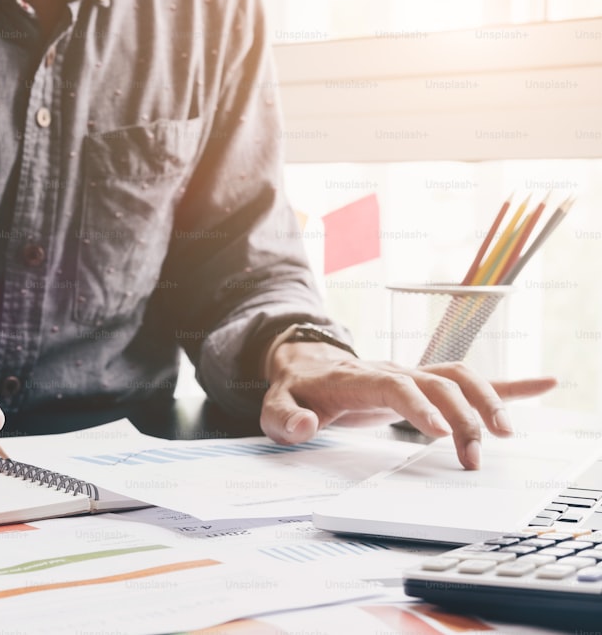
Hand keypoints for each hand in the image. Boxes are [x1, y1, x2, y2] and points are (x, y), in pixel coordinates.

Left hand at [259, 342, 556, 468]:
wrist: (304, 361)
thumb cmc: (293, 389)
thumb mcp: (274, 407)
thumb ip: (284, 418)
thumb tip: (305, 424)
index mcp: (357, 378)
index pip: (395, 385)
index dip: (420, 406)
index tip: (442, 433)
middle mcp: (391, 370)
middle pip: (436, 383)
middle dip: (461, 416)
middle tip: (472, 458)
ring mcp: (410, 373)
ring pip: (458, 376)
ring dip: (486, 400)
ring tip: (504, 436)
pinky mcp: (422, 381)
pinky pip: (467, 377)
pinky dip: (506, 382)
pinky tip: (543, 385)